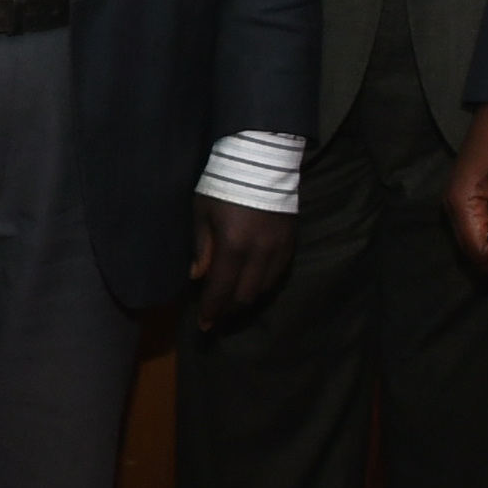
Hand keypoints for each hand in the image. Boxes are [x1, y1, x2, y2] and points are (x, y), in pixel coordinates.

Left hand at [187, 194, 297, 330]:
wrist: (260, 161)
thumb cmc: (222, 184)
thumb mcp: (202, 212)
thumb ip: (202, 247)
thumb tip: (197, 277)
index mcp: (234, 246)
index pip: (222, 290)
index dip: (212, 311)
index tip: (204, 326)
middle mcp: (259, 253)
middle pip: (245, 295)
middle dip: (228, 312)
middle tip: (215, 321)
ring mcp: (278, 249)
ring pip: (264, 288)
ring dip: (246, 301)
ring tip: (231, 307)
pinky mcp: (290, 242)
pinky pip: (278, 274)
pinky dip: (263, 286)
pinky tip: (252, 287)